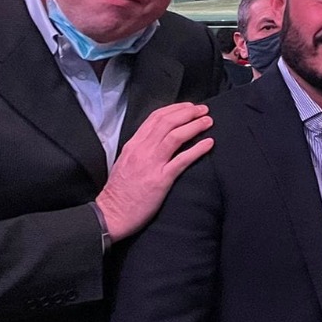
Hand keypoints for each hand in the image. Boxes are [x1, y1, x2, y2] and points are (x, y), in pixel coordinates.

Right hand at [95, 103, 213, 241]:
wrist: (111, 214)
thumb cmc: (120, 191)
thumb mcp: (126, 161)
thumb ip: (141, 148)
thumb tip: (159, 138)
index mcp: (133, 145)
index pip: (155, 118)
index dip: (174, 109)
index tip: (188, 106)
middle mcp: (141, 150)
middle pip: (167, 123)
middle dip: (188, 113)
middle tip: (203, 110)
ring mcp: (151, 164)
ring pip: (175, 136)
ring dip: (195, 126)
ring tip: (208, 121)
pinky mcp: (160, 180)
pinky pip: (182, 160)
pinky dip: (197, 149)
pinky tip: (209, 143)